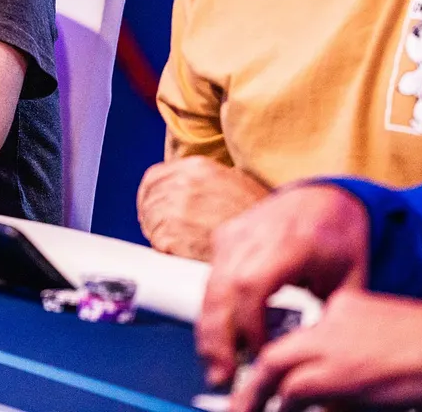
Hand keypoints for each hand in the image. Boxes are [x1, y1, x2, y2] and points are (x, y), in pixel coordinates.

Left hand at [137, 156, 268, 261]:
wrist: (273, 246)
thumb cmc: (259, 219)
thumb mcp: (233, 183)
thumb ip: (203, 182)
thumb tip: (177, 190)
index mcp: (197, 168)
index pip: (153, 178)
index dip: (150, 195)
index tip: (152, 207)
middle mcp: (183, 185)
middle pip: (148, 201)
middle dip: (152, 217)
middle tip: (166, 232)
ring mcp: (175, 211)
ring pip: (149, 223)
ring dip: (158, 234)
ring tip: (180, 244)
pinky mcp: (172, 237)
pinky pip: (157, 244)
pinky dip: (166, 251)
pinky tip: (184, 254)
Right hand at [197, 183, 369, 387]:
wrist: (326, 197)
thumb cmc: (341, 239)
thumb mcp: (350, 279)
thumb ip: (331, 318)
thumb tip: (315, 363)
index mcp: (291, 241)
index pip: (253, 285)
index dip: (249, 324)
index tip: (260, 357)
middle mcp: (254, 233)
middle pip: (222, 288)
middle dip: (218, 336)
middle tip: (222, 375)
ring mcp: (234, 233)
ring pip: (209, 286)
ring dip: (209, 330)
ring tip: (214, 367)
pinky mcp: (223, 238)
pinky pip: (211, 280)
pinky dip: (212, 313)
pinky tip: (217, 342)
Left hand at [229, 289, 421, 411]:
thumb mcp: (378, 329)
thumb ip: (347, 342)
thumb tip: (327, 384)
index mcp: (339, 308)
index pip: (296, 337)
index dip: (277, 363)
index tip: (265, 380)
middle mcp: (326, 324)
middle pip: (274, 355)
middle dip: (253, 384)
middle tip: (238, 404)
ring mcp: (330, 350)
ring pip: (279, 375)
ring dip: (262, 398)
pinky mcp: (339, 378)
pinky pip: (300, 395)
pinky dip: (290, 408)